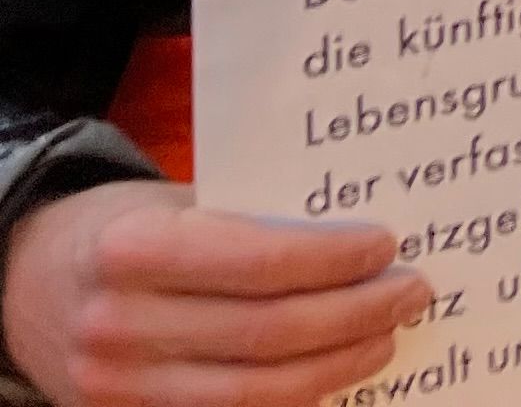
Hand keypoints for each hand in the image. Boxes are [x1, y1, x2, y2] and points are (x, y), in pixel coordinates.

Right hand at [2, 182, 426, 406]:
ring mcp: (116, 387)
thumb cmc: (124, 228)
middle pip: (268, 335)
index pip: (261, 263)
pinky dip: (291, 401)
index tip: (388, 244)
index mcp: (134, 250)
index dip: (336, 258)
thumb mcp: (175, 203)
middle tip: (411, 291)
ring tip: (384, 337)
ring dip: (336, 366)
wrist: (26, 283)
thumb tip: (362, 238)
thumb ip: (251, 222)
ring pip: (254, 393)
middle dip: (356, 315)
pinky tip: (330, 373)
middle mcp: (119, 325)